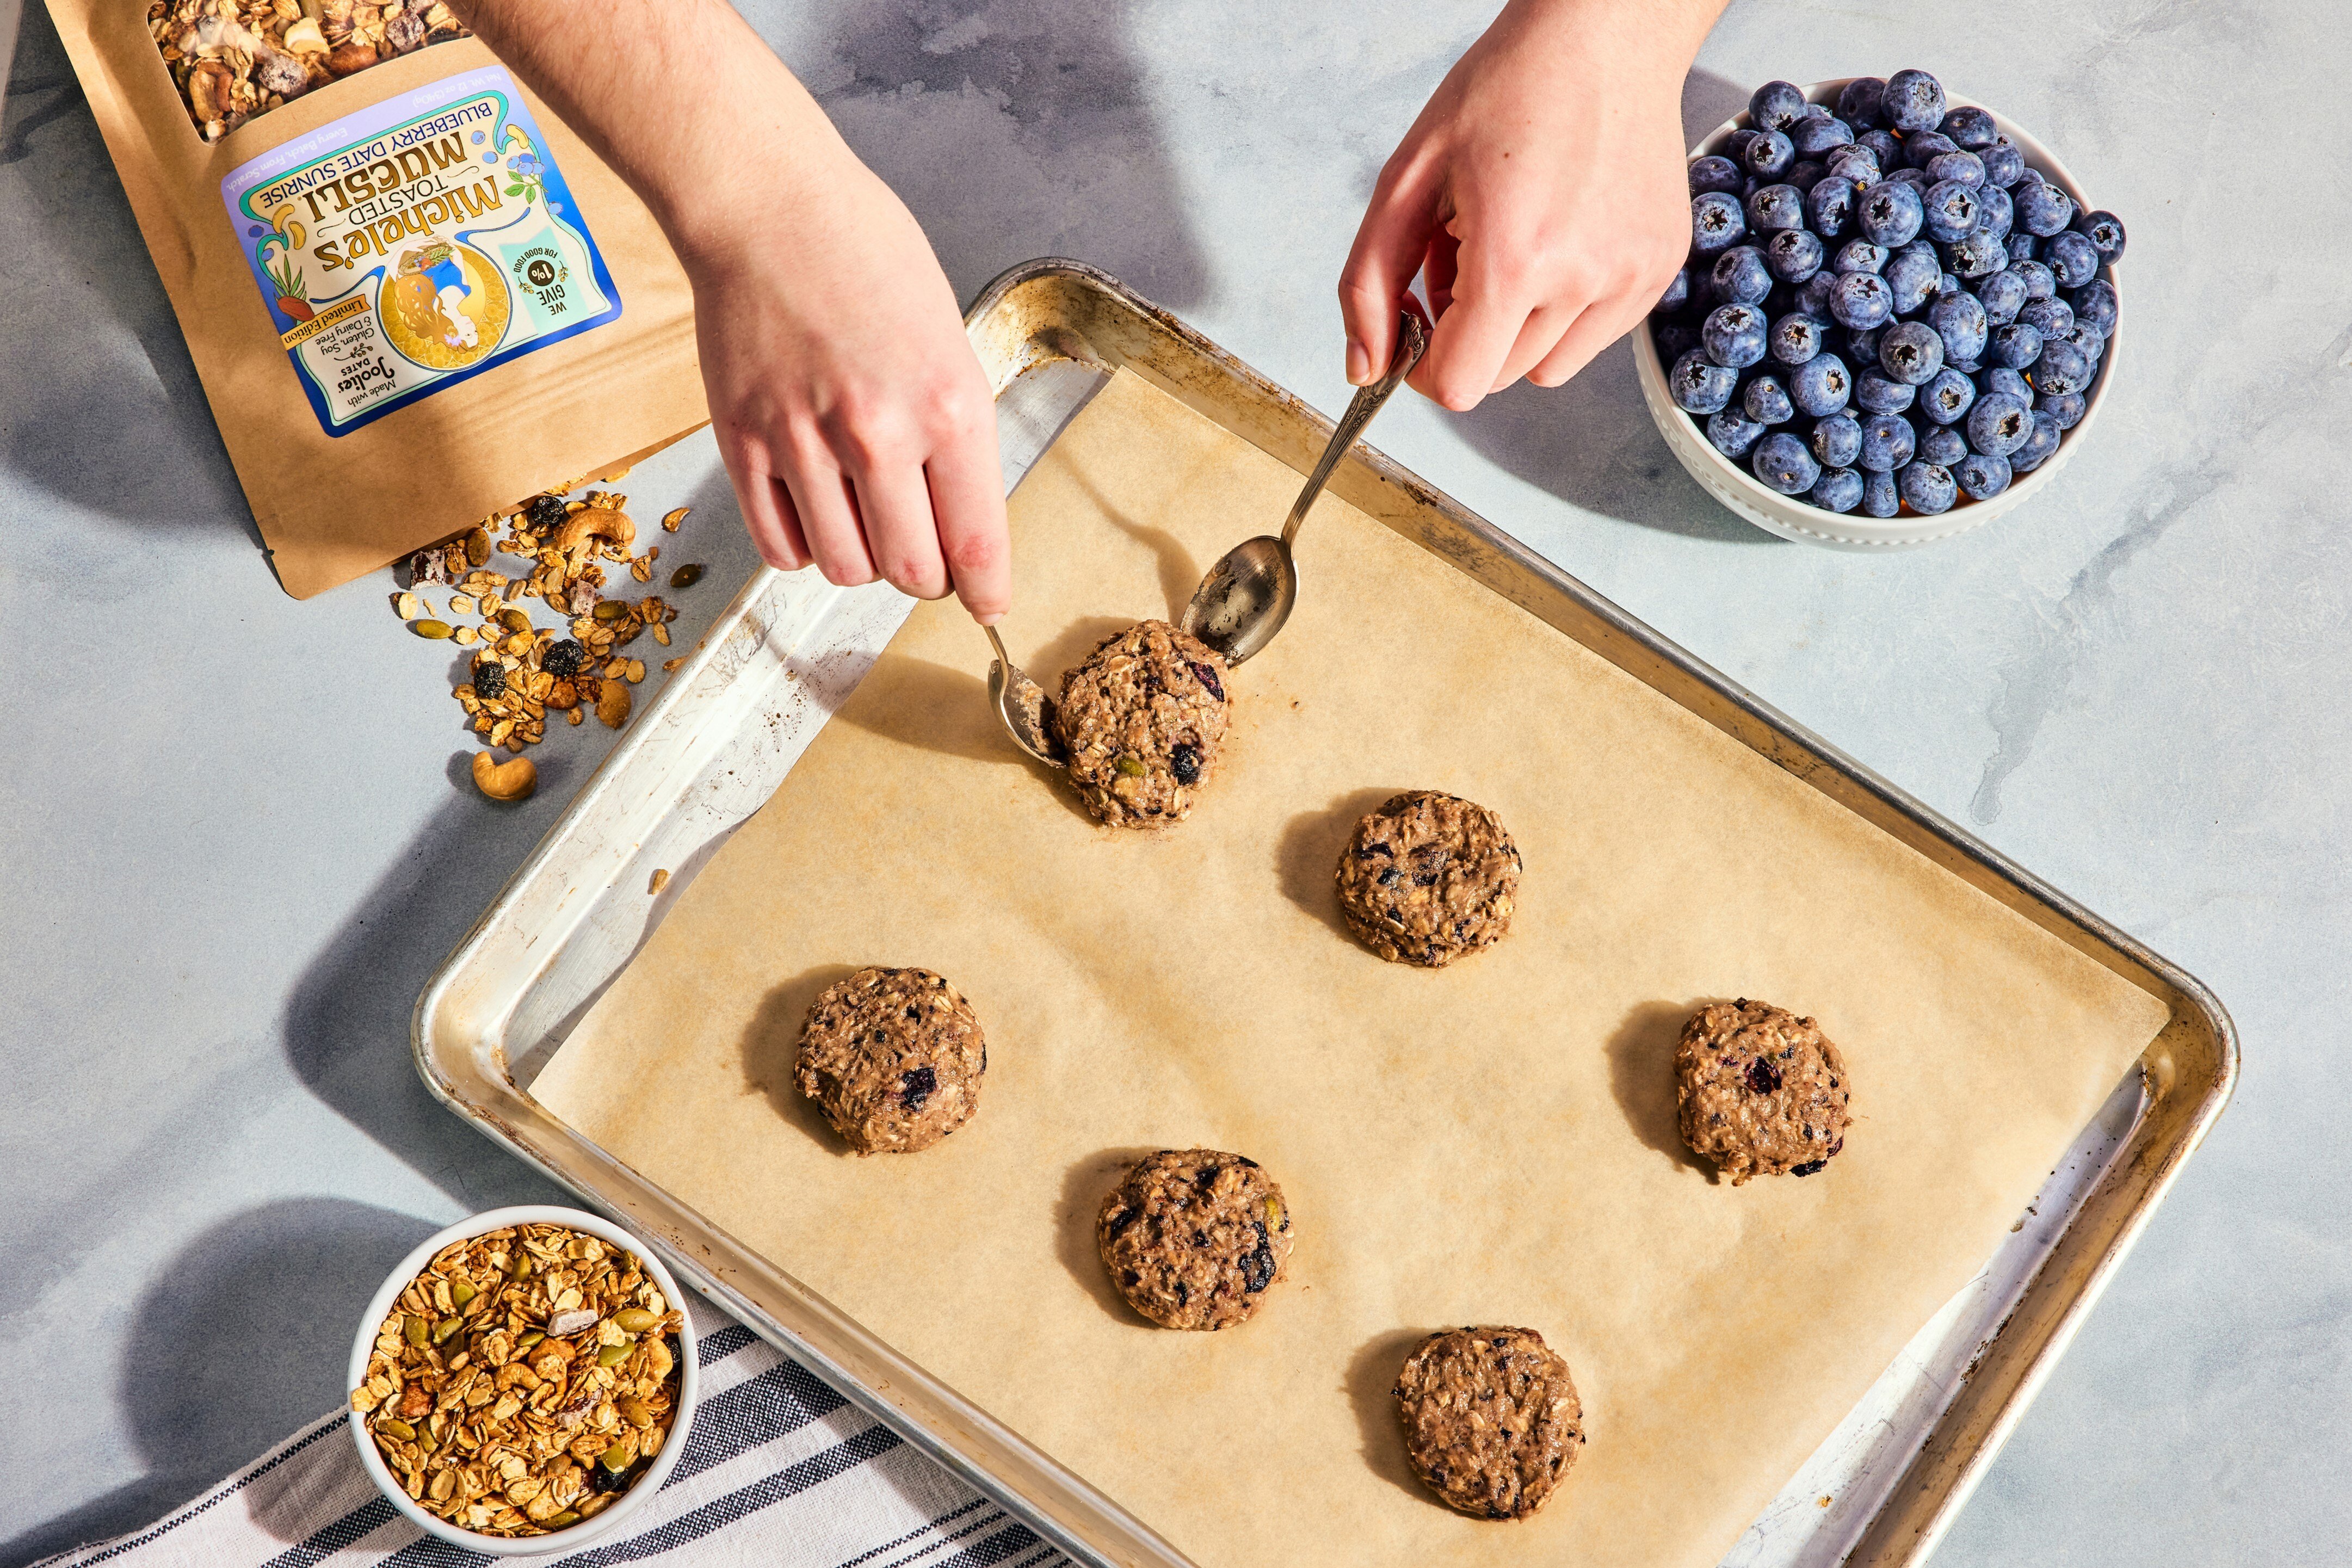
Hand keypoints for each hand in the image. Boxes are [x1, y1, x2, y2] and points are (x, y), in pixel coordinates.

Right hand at [444, 0, 1009, 621]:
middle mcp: (878, 435)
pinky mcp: (742, 442)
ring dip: (863, 560)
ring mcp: (803, 443)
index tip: (988, 605)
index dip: (986, 591)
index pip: (975, 544)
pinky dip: (804, 546)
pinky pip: (781, 545)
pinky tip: (816, 511)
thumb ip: (955, 434)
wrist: (767, 206)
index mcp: (948, 408)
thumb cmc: (866, 256)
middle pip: (911, 572)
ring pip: (845, 568)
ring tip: (865, 517)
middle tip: (921, 548)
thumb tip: (962, 522)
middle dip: (924, 574)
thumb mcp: (947, 340)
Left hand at [1338, 0, 1718, 410]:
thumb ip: (1369, 283)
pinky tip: (1559, 238)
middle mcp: (1583, 278)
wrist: (1605, 35)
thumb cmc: (1507, 89)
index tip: (1420, 327)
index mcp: (1515, 258)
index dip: (1426, 368)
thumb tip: (1364, 369)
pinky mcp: (1661, 267)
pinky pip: (1595, 336)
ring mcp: (1631, 277)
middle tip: (1465, 252)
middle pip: (1499, 378)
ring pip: (1547, 366)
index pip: (1460, 385)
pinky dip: (1564, 309)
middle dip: (1467, 334)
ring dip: (1515, 328)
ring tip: (1513, 245)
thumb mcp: (1407, 178)